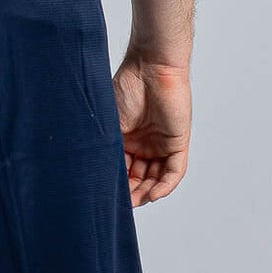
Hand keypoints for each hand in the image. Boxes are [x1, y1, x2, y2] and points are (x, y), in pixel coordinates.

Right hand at [113, 55, 189, 205]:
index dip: (115, 185)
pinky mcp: (178, 143)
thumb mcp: (110, 124)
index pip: (122, 169)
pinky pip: (174, 171)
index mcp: (126, 139)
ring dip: (146, 193)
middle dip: (130, 193)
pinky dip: (164, 185)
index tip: (103, 197)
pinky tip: (152, 195)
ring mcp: (162, 144)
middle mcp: (145, 144)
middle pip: (139, 178)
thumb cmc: (126, 88)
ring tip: (133, 203)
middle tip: (119, 205)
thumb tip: (93, 174)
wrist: (150, 67)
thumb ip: (107, 149)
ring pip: (156, 178)